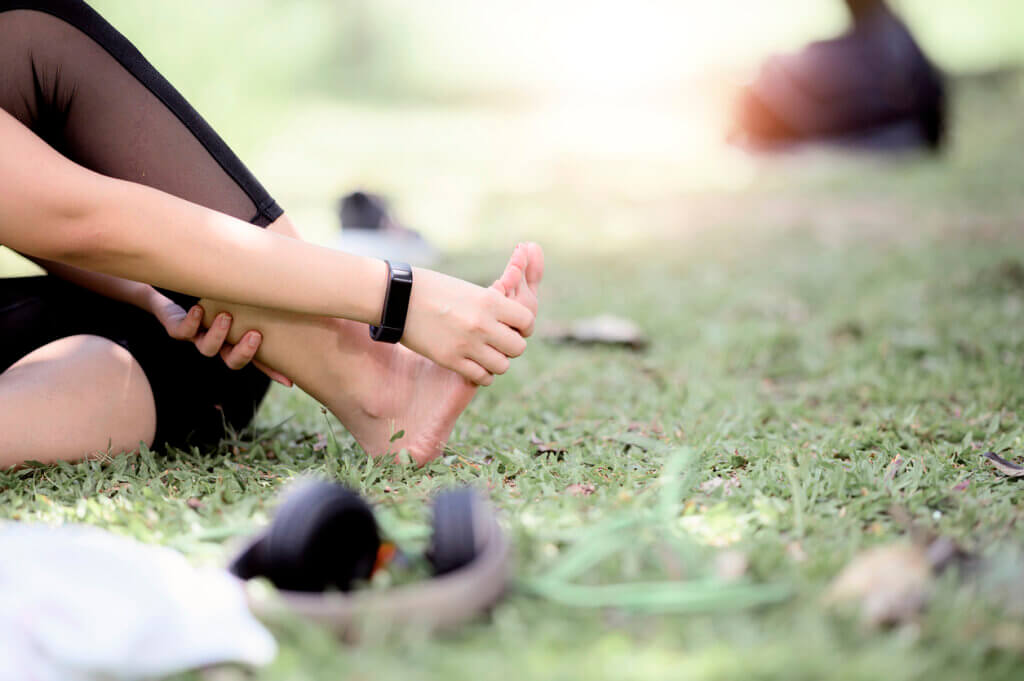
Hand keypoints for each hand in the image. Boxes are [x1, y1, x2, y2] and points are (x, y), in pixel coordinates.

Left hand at [146, 289, 292, 386]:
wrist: (166, 297)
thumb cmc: (209, 299)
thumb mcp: (236, 304)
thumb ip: (256, 307)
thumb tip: (290, 299)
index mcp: (234, 343)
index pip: (257, 361)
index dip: (272, 372)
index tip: (289, 381)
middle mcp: (218, 345)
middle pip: (232, 361)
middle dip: (244, 352)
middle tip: (255, 335)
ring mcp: (197, 339)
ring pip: (207, 348)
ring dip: (218, 334)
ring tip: (226, 316)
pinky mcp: (177, 330)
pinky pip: (183, 332)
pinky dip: (192, 321)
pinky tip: (199, 310)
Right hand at [400, 267, 533, 385]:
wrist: (398, 297)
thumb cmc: (432, 288)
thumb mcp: (468, 289)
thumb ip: (491, 304)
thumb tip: (511, 320)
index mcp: (490, 301)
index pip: (527, 321)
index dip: (523, 327)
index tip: (514, 328)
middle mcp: (483, 324)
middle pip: (518, 348)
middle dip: (511, 346)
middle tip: (499, 343)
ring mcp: (467, 345)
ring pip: (502, 366)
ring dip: (497, 362)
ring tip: (486, 354)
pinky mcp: (451, 360)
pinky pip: (481, 377)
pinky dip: (482, 374)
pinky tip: (474, 365)